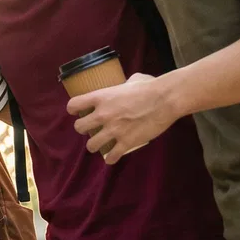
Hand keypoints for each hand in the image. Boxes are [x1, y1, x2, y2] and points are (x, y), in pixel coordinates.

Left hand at [68, 73, 182, 164]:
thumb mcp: (130, 81)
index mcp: (100, 97)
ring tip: (100, 144)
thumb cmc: (150, 87)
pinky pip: (111, 157)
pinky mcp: (126, 142)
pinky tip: (112, 158)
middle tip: (91, 129)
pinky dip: (111, 159)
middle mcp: (102, 115)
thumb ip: (122, 86)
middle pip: (79, 127)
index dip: (74, 109)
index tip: (78, 112)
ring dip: (94, 145)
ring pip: (91, 145)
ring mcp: (113, 130)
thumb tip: (126, 86)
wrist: (166, 100)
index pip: (73, 105)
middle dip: (83, 129)